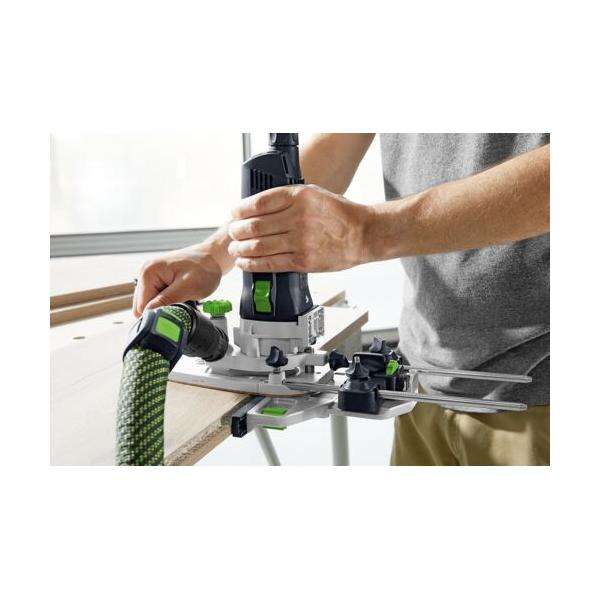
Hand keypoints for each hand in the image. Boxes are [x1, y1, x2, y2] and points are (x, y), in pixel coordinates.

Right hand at [133, 246, 222, 316]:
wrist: (213, 257)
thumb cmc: (204, 268)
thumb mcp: (187, 287)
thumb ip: (166, 300)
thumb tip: (148, 314)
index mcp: (149, 272)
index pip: (141, 306)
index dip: (157, 314)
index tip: (174, 312)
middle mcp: (145, 272)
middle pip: (142, 306)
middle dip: (160, 309)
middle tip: (180, 304)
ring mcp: (150, 276)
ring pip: (149, 303)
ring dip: (164, 305)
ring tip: (181, 297)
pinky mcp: (157, 279)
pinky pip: (156, 298)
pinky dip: (167, 301)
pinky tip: (178, 295)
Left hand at [227, 184, 369, 271]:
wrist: (363, 234)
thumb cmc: (339, 214)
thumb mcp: (314, 194)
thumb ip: (288, 199)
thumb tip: (258, 208)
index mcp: (299, 196)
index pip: (259, 203)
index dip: (241, 210)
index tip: (235, 214)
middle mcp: (298, 217)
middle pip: (255, 225)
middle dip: (237, 231)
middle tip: (233, 232)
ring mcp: (300, 240)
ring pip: (259, 246)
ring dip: (241, 248)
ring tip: (235, 248)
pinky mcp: (303, 261)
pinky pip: (270, 263)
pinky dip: (252, 263)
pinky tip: (245, 262)